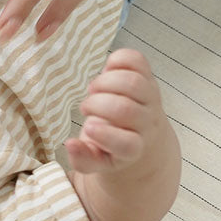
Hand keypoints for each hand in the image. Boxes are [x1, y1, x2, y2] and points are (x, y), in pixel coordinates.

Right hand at [66, 49, 167, 172]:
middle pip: (126, 110)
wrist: (144, 135)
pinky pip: (138, 61)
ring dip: (105, 82)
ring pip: (133, 83)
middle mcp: (148, 123)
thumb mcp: (97, 160)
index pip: (128, 144)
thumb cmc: (114, 147)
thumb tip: (70, 144)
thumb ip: (82, 158)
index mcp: (135, 149)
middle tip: (86, 108)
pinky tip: (106, 72)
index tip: (88, 128)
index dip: (107, 135)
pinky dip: (118, 60)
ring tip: (94, 90)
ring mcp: (151, 98)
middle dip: (98, 104)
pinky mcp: (148, 77)